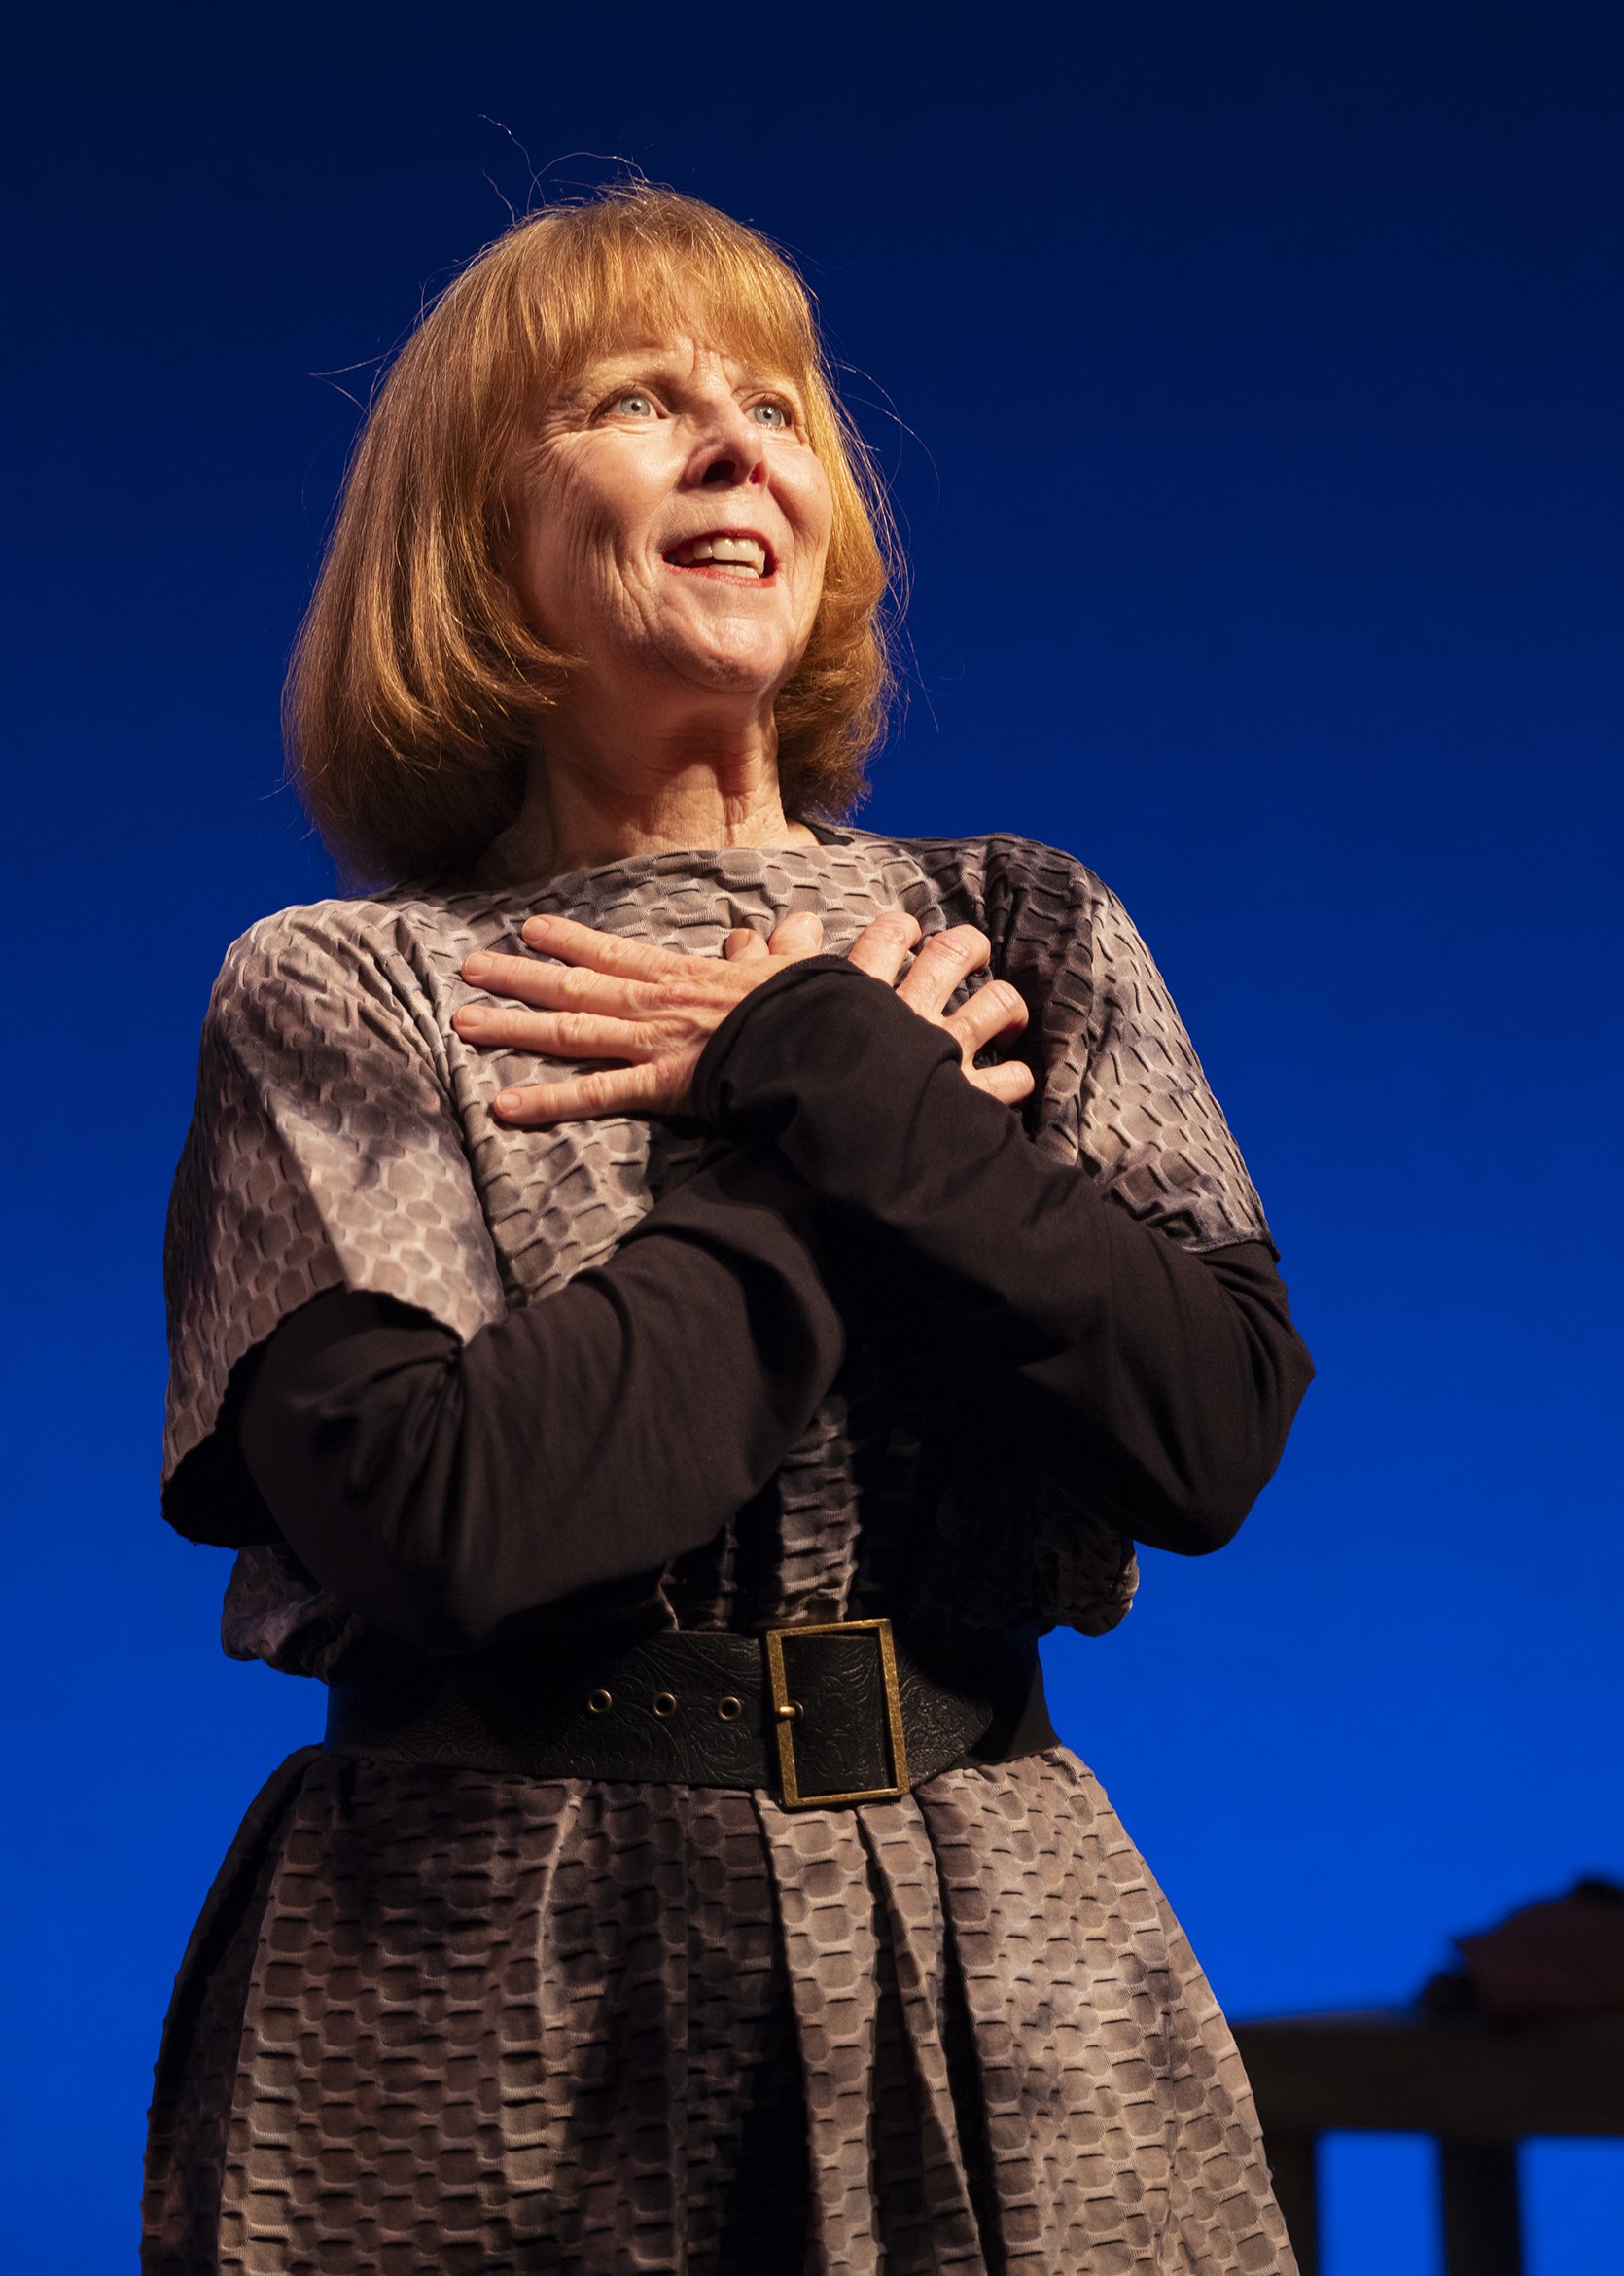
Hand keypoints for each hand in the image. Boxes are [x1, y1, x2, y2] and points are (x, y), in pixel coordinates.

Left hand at [454, 906, 1033, 1124]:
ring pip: (570, 1031)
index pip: (617, 953)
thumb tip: (778, 925)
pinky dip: (549, 1103)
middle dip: (519, 977)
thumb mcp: (795, 968)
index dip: (572, 941)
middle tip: (469, 968)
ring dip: (513, 1027)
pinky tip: (502, 1108)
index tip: (532, 928)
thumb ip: (777, 947)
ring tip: (462, 1022)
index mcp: (685, 975)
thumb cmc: (813, 1005)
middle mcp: (657, 1002)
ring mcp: (655, 1041)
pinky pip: (597, 1095)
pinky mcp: (664, 1084)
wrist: (827, 1036)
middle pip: (574, 988)